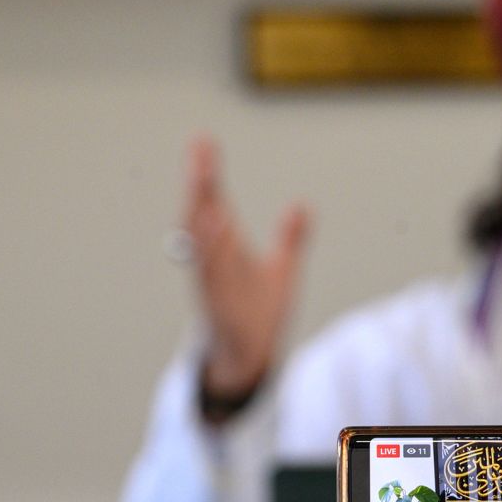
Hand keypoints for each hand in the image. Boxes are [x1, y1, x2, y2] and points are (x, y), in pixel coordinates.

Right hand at [183, 135, 309, 399]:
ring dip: (204, 217)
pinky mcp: (219, 307)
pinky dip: (212, 256)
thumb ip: (291, 238)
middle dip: (199, 184)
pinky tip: (216, 232)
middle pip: (202, 217)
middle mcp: (213, 263)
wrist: (249, 360)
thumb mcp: (281, 271)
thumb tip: (302, 205)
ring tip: (206, 186)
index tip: (203, 141)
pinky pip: (212, 278)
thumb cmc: (258, 314)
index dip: (207, 174)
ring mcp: (212, 285)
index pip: (212, 203)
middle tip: (199, 151)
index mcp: (224, 251)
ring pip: (204, 246)